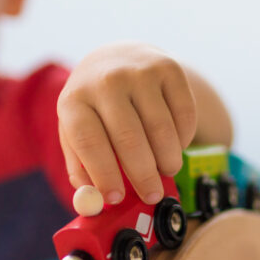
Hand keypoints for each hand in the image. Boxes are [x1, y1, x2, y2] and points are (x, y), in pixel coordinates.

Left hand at [57, 43, 197, 204]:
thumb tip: (93, 200)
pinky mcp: (169, 68)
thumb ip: (81, 166)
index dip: (104, 174)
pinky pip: (184, 114)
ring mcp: (139, 72)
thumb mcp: (76, 130)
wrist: (120, 58)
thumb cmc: (96, 107)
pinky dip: (183, 137)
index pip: (89, 141)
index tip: (117, 198)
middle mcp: (106, 81)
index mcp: (75, 99)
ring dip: (168, 160)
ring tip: (167, 170)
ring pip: (161, 129)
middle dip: (143, 175)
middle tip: (152, 195)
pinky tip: (175, 143)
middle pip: (128, 138)